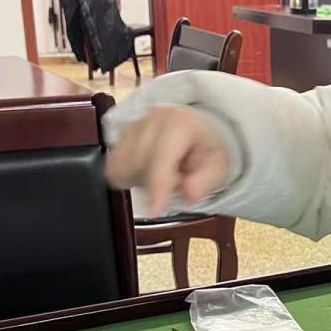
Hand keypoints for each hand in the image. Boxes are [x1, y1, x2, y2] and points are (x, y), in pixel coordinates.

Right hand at [104, 104, 230, 216]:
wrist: (197, 132)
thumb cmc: (206, 150)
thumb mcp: (217, 169)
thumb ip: (204, 183)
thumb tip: (188, 194)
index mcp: (180, 124)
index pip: (161, 157)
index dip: (157, 186)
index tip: (155, 210)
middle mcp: (154, 119)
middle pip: (138, 161)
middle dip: (153, 182)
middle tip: (174, 181)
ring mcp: (136, 125)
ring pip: (122, 164)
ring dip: (138, 179)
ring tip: (163, 175)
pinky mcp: (122, 135)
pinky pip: (113, 164)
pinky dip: (126, 175)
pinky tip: (146, 173)